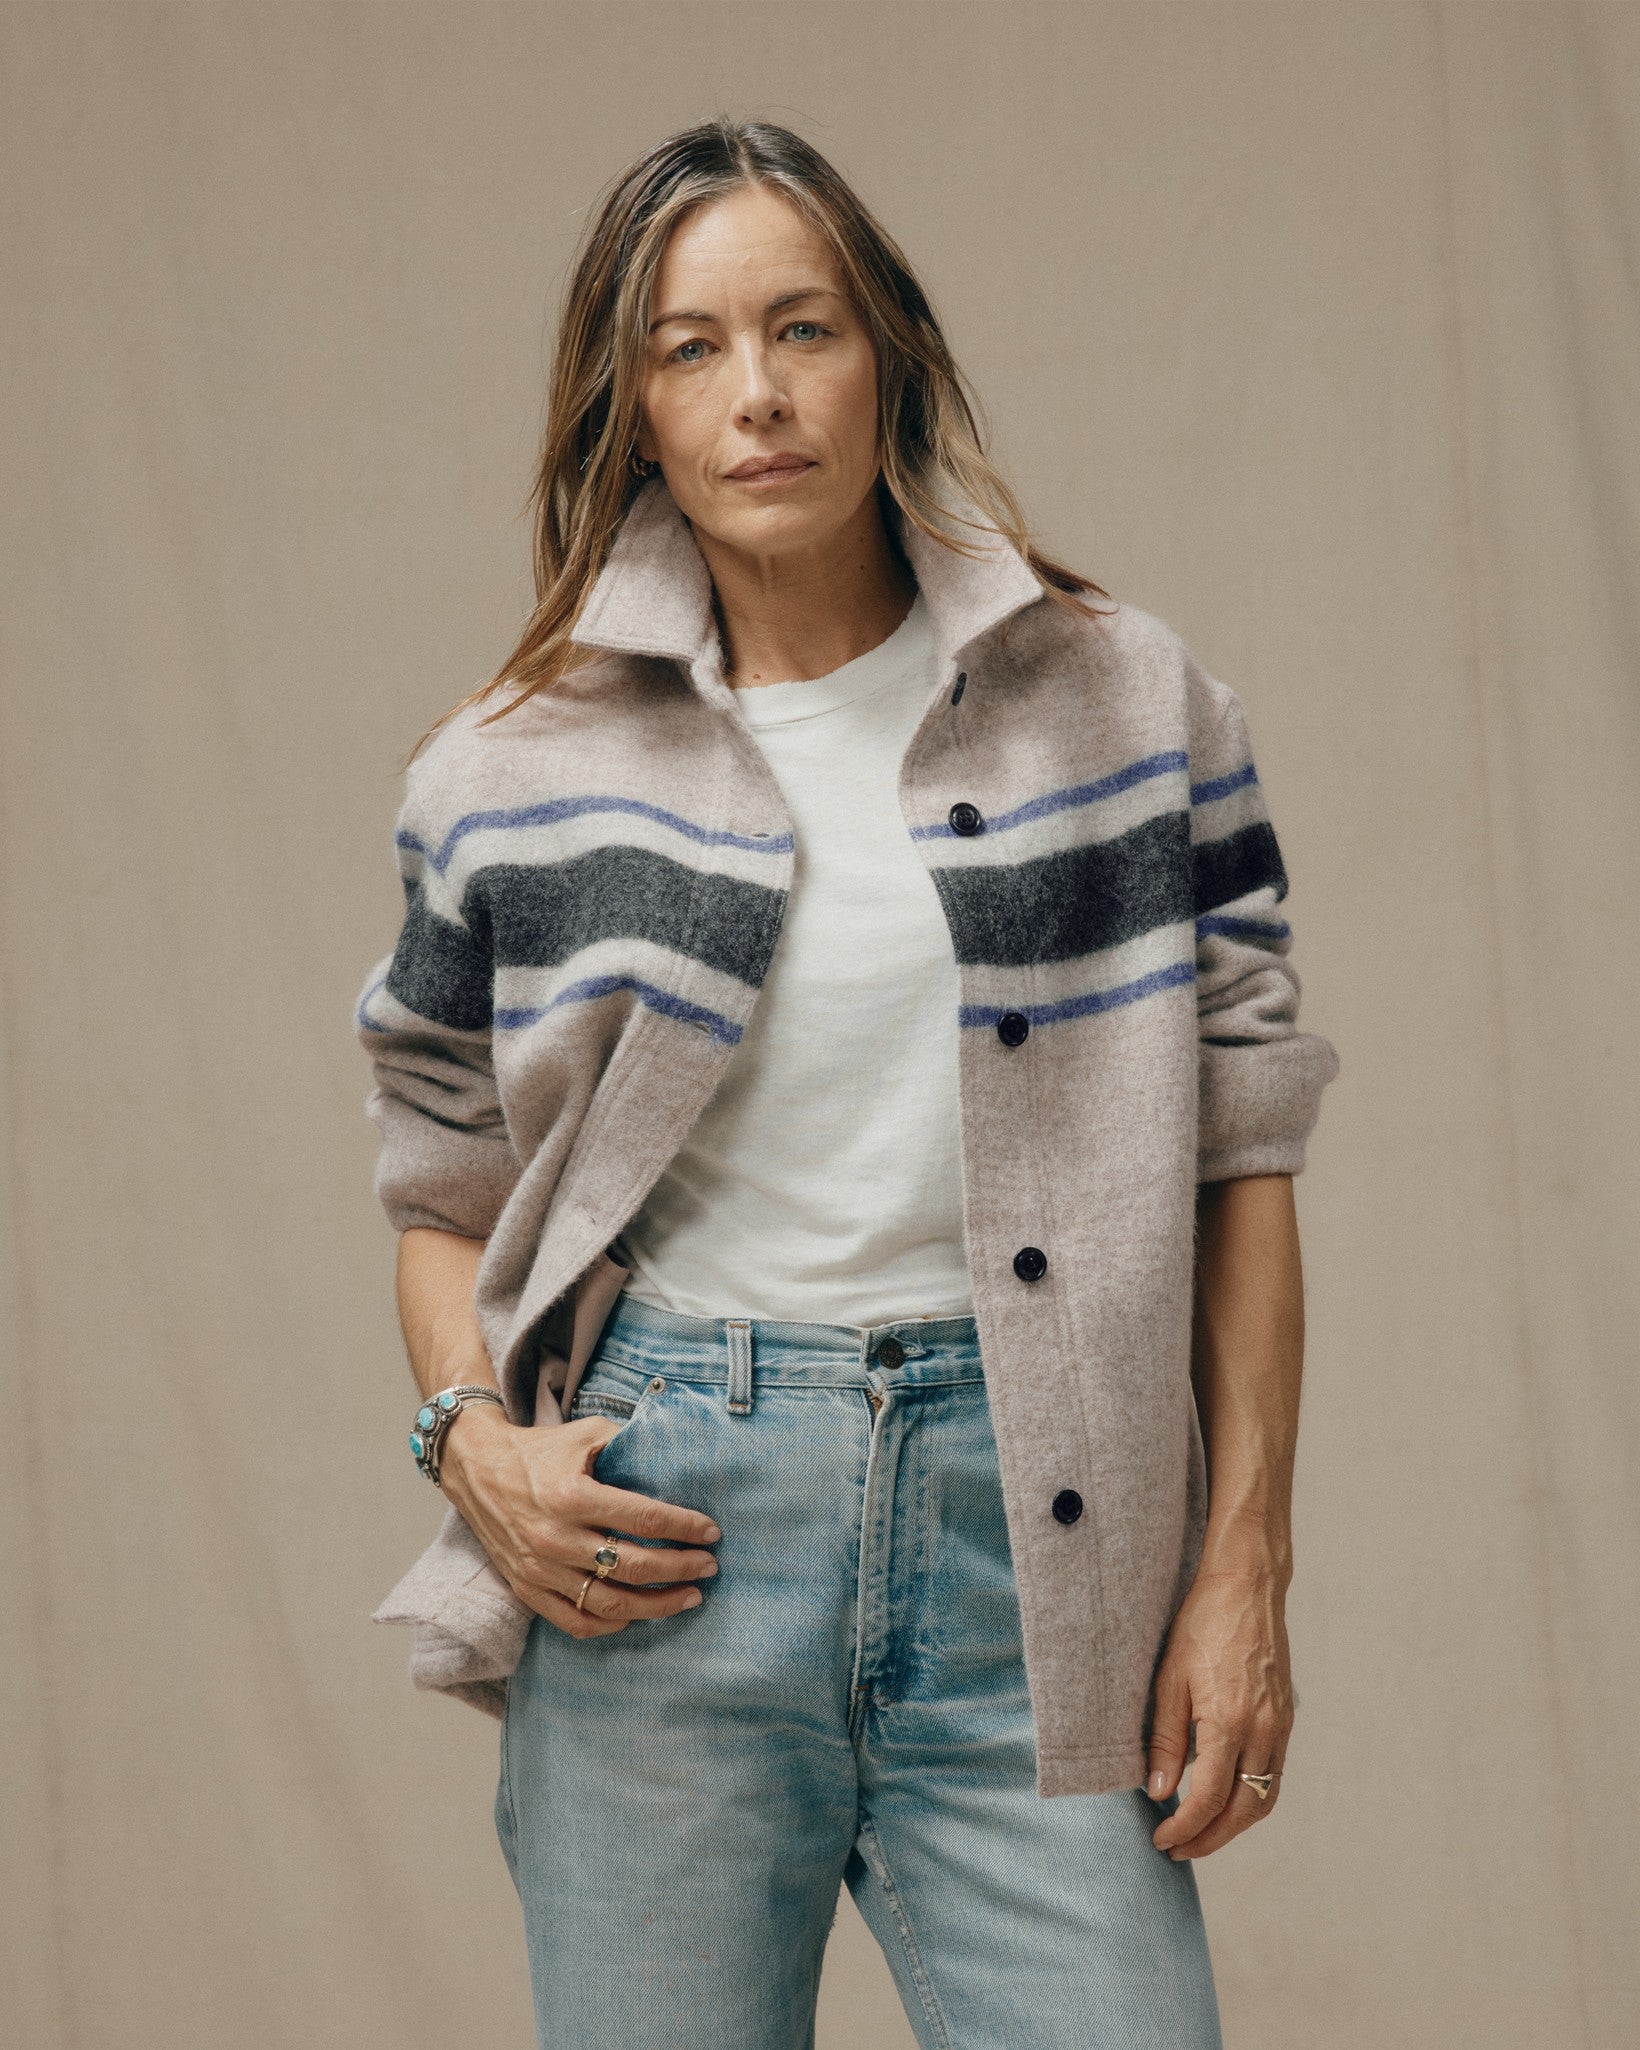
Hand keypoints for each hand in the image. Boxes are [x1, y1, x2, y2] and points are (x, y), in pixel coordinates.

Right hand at [438, 1404, 720, 1637]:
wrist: (476, 1467)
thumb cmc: (539, 1450)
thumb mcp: (585, 1435)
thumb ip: (629, 1446)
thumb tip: (677, 1459)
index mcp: (572, 1496)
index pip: (645, 1520)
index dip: (685, 1528)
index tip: (712, 1532)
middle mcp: (555, 1538)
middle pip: (634, 1566)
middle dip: (681, 1568)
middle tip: (709, 1566)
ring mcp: (539, 1570)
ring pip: (610, 1604)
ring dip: (657, 1605)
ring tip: (688, 1597)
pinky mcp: (526, 1588)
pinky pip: (576, 1622)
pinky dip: (612, 1625)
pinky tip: (638, 1614)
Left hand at [1145, 1565, 1292, 1859]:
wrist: (1247, 1586)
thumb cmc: (1202, 1624)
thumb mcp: (1169, 1678)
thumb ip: (1164, 1739)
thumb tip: (1158, 1792)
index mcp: (1229, 1723)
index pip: (1207, 1799)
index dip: (1183, 1827)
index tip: (1161, 1839)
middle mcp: (1262, 1732)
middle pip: (1241, 1812)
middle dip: (1209, 1839)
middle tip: (1178, 1850)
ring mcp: (1280, 1727)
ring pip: (1263, 1800)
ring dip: (1233, 1827)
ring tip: (1200, 1834)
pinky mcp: (1286, 1719)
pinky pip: (1273, 1777)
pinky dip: (1251, 1800)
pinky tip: (1226, 1800)